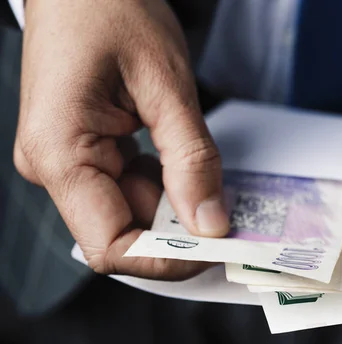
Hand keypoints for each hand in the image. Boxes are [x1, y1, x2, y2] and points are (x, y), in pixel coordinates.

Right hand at [13, 0, 229, 278]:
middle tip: (227, 215)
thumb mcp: (167, 85)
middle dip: (176, 231)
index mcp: (60, 153)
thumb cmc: (111, 9)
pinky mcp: (82, 152)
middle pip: (121, 232)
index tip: (216, 249)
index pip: (110, 246)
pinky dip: (162, 186)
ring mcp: (66, 161)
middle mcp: (53, 166)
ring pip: (128, 212)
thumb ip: (191, 159)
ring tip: (205, 175)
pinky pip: (126, 188)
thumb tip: (209, 224)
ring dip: (173, 206)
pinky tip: (182, 163)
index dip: (165, 259)